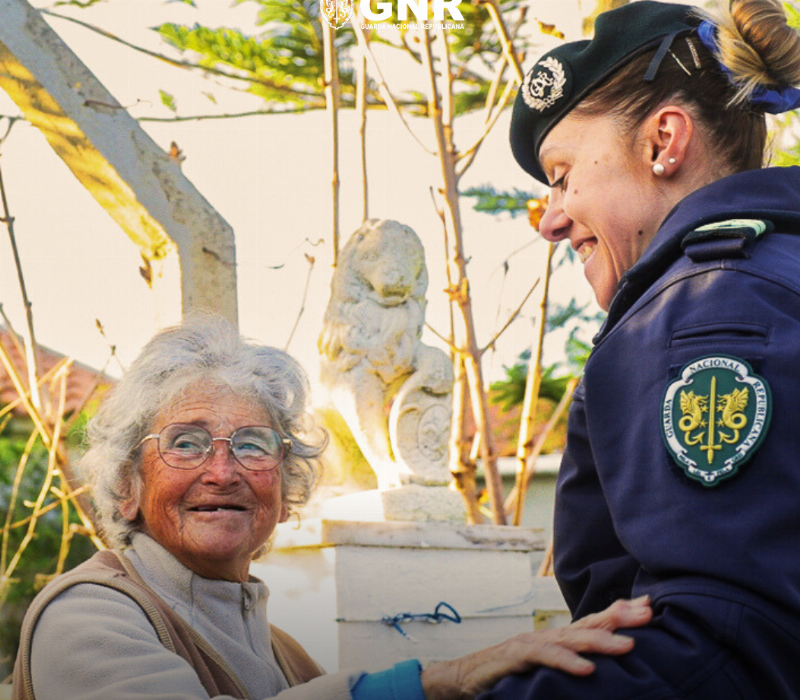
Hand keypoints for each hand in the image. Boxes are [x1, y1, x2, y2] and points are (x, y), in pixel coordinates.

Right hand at [420, 596, 651, 699]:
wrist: (463, 679)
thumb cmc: (506, 677)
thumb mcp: (545, 671)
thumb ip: (569, 664)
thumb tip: (601, 670)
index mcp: (558, 640)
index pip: (594, 621)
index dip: (620, 613)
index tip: (649, 607)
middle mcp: (548, 636)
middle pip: (588, 623)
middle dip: (619, 618)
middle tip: (648, 615)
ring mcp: (532, 644)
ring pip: (571, 638)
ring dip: (600, 640)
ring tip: (628, 645)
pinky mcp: (516, 657)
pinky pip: (545, 658)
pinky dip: (567, 663)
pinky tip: (588, 670)